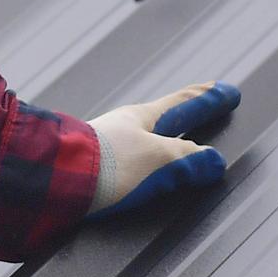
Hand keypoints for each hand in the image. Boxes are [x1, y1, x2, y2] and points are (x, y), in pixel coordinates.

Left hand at [86, 80, 240, 218]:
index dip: (206, 99)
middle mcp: (124, 130)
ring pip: (144, 142)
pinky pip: (128, 168)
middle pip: (163, 119)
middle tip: (206, 105)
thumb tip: (213, 160)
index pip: (183, 105)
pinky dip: (143, 169)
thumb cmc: (104, 166)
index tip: (226, 91)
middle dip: (186, 114)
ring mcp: (106, 150)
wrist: (51, 185)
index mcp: (142, 119)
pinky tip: (142, 181)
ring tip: (177, 146)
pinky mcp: (93, 174)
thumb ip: (187, 161)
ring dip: (163, 142)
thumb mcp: (158, 161)